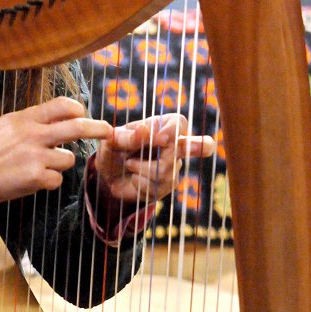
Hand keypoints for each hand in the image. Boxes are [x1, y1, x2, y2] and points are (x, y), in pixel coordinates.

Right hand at [0, 96, 111, 204]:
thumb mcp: (8, 125)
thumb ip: (34, 120)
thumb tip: (63, 115)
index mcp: (26, 118)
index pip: (62, 105)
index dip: (78, 110)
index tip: (84, 116)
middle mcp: (33, 134)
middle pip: (77, 127)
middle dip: (98, 128)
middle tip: (108, 131)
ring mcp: (35, 156)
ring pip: (69, 159)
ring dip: (60, 165)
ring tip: (39, 167)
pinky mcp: (36, 177)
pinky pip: (58, 179)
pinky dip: (49, 182)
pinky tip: (33, 180)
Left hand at [94, 113, 214, 204]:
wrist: (108, 175)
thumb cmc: (112, 150)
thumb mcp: (111, 141)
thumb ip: (126, 137)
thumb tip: (144, 131)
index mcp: (161, 125)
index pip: (178, 123)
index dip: (173, 131)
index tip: (161, 138)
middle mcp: (173, 144)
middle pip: (183, 148)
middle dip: (191, 148)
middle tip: (202, 147)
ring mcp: (173, 166)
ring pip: (167, 171)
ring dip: (141, 169)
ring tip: (129, 164)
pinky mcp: (167, 185)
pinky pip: (157, 188)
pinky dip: (140, 184)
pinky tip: (134, 179)